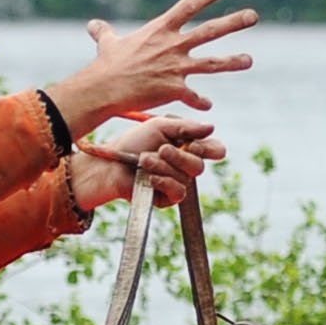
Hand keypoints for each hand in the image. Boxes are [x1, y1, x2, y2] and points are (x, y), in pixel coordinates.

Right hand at [54, 0, 258, 130]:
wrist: (104, 88)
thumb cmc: (105, 65)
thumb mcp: (106, 44)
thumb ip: (104, 33)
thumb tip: (92, 25)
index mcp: (159, 30)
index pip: (187, 7)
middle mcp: (172, 46)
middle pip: (210, 31)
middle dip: (233, 22)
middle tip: (254, 16)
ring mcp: (176, 67)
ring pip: (211, 63)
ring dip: (232, 62)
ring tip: (249, 60)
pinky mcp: (174, 89)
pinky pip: (193, 97)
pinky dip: (201, 103)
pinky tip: (208, 106)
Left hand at [70, 110, 225, 213]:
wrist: (111, 164)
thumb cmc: (133, 143)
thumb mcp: (159, 127)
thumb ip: (185, 127)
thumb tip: (211, 127)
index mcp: (188, 146)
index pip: (214, 149)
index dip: (210, 148)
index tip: (194, 144)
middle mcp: (186, 165)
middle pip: (200, 166)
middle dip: (179, 156)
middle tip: (161, 149)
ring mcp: (178, 182)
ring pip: (187, 178)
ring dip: (163, 167)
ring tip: (143, 160)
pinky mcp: (168, 198)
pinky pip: (178, 192)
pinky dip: (163, 181)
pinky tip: (149, 178)